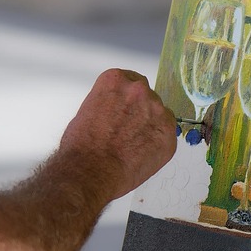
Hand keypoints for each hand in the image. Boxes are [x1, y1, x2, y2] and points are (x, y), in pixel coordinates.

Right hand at [58, 68, 176, 199]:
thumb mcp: (88, 110)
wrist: (92, 170)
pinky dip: (158, 143)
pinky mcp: (167, 132)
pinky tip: (141, 153)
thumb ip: (109, 103)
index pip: (130, 80)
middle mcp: (138, 90)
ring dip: (150, 126)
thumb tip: (117, 111)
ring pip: (159, 114)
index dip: (127, 98)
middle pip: (146, 95)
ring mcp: (156, 110)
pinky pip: (167, 133)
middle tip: (127, 129)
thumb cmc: (83, 146)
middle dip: (139, 111)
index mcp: (116, 80)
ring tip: (132, 145)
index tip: (125, 107)